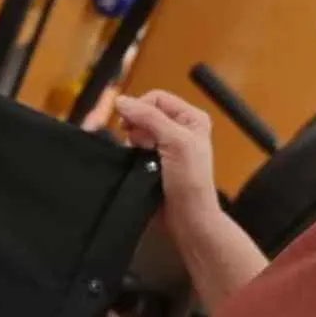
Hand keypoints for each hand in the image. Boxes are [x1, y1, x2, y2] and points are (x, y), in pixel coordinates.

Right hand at [115, 90, 220, 226]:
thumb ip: (149, 118)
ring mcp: (166, 145)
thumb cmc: (192, 184)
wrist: (186, 218)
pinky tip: (139, 164)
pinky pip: (133, 148)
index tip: (129, 122)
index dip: (140, 107)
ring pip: (136, 130)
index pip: (156, 98)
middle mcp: (179, 129)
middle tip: (142, 143)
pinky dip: (131, 153)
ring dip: (134, 141)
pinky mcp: (153, 160)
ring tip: (144, 157)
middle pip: (144, 113)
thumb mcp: (175, 142)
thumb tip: (123, 102)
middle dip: (136, 126)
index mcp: (191, 118)